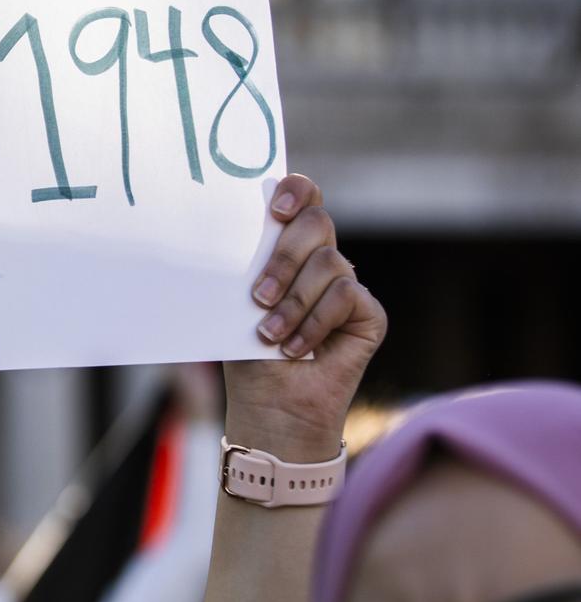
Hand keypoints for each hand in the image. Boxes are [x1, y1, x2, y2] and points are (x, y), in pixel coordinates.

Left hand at [223, 174, 385, 462]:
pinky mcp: (368, 314)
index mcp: (289, 251)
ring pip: (329, 264)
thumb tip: (233, 231)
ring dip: (294, 304)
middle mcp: (321, 262)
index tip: (274, 209)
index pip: (304, 199)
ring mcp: (347, 287)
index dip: (296, 191)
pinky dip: (315, 324)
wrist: (272, 410)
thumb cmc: (249, 358)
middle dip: (285, 256)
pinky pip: (346, 296)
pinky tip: (296, 348)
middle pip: (318, 222)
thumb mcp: (239, 306)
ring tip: (270, 336)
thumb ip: (248, 266)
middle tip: (258, 296)